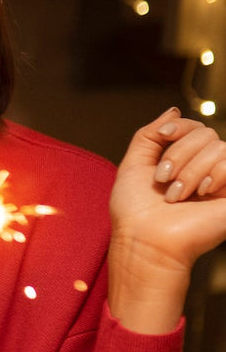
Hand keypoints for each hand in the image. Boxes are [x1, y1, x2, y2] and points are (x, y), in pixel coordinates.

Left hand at [108, 108, 225, 332]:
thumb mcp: (133, 166)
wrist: (146, 241)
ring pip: (218, 146)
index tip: (162, 135)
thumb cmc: (135, 212)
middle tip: (163, 180)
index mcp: (183, 163)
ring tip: (177, 196)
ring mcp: (222, 181)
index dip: (179, 125)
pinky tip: (202, 193)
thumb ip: (149, 136)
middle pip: (205, 133)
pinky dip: (214, 174)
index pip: (194, 127)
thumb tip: (173, 110)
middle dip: (178, 153)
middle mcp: (205, 170)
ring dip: (190, 170)